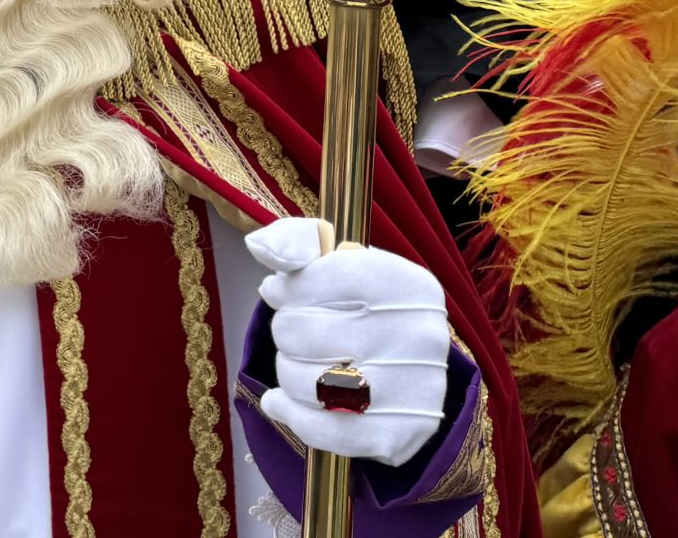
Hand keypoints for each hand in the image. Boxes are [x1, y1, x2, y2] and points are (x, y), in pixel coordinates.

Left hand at [247, 217, 452, 466]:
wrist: (413, 369)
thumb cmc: (363, 306)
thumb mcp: (340, 261)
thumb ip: (296, 242)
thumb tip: (259, 246)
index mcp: (404, 284)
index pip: (317, 278)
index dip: (286, 288)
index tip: (279, 292)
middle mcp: (418, 335)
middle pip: (298, 332)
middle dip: (286, 332)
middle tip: (299, 333)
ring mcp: (412, 390)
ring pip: (303, 382)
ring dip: (286, 372)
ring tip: (302, 364)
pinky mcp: (397, 435)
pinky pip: (318, 428)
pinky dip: (289, 413)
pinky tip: (282, 401)